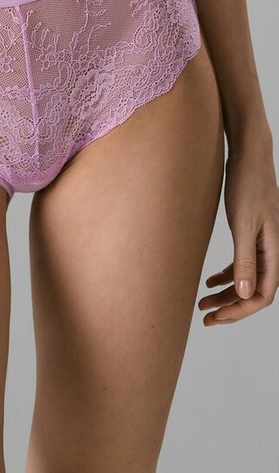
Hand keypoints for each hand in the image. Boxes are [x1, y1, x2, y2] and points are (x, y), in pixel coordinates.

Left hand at [198, 143, 278, 324]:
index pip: (263, 295)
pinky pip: (242, 264)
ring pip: (246, 279)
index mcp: (274, 251)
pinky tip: (209, 281)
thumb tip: (245, 293)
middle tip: (205, 317)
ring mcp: (262, 243)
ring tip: (202, 303)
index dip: (241, 310)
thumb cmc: (247, 185)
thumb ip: (245, 259)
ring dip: (226, 293)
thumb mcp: (243, 224)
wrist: (248, 156)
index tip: (217, 317)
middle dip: (231, 307)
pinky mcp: (251, 234)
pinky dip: (227, 276)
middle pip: (254, 291)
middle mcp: (272, 250)